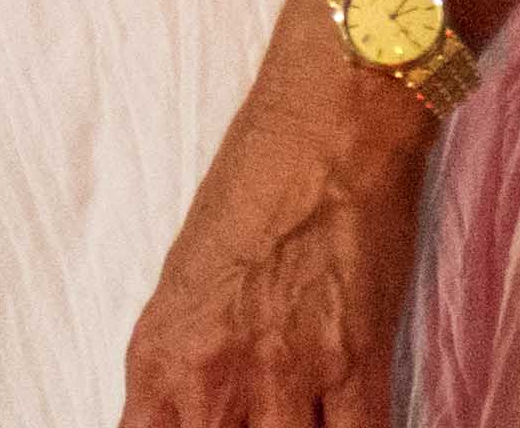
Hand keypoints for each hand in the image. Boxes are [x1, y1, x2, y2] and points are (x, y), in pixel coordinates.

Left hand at [117, 30, 431, 427]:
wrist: (327, 123)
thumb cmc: (256, 183)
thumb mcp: (185, 282)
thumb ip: (181, 369)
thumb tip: (194, 419)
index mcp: (162, 358)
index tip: (207, 426)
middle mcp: (214, 378)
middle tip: (262, 413)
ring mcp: (285, 377)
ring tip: (301, 411)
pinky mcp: (357, 367)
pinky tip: (346, 416)